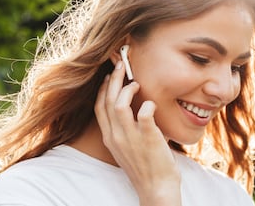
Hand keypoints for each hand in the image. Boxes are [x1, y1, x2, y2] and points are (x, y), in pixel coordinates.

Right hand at [95, 61, 181, 205]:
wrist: (156, 188)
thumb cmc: (144, 166)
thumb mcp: (125, 147)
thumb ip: (123, 129)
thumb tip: (130, 108)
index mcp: (109, 137)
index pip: (98, 107)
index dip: (102, 89)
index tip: (109, 77)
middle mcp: (116, 136)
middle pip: (107, 101)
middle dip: (113, 79)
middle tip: (122, 65)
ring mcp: (130, 138)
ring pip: (119, 105)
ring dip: (126, 90)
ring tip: (136, 83)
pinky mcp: (148, 139)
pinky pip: (144, 115)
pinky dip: (147, 105)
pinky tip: (151, 104)